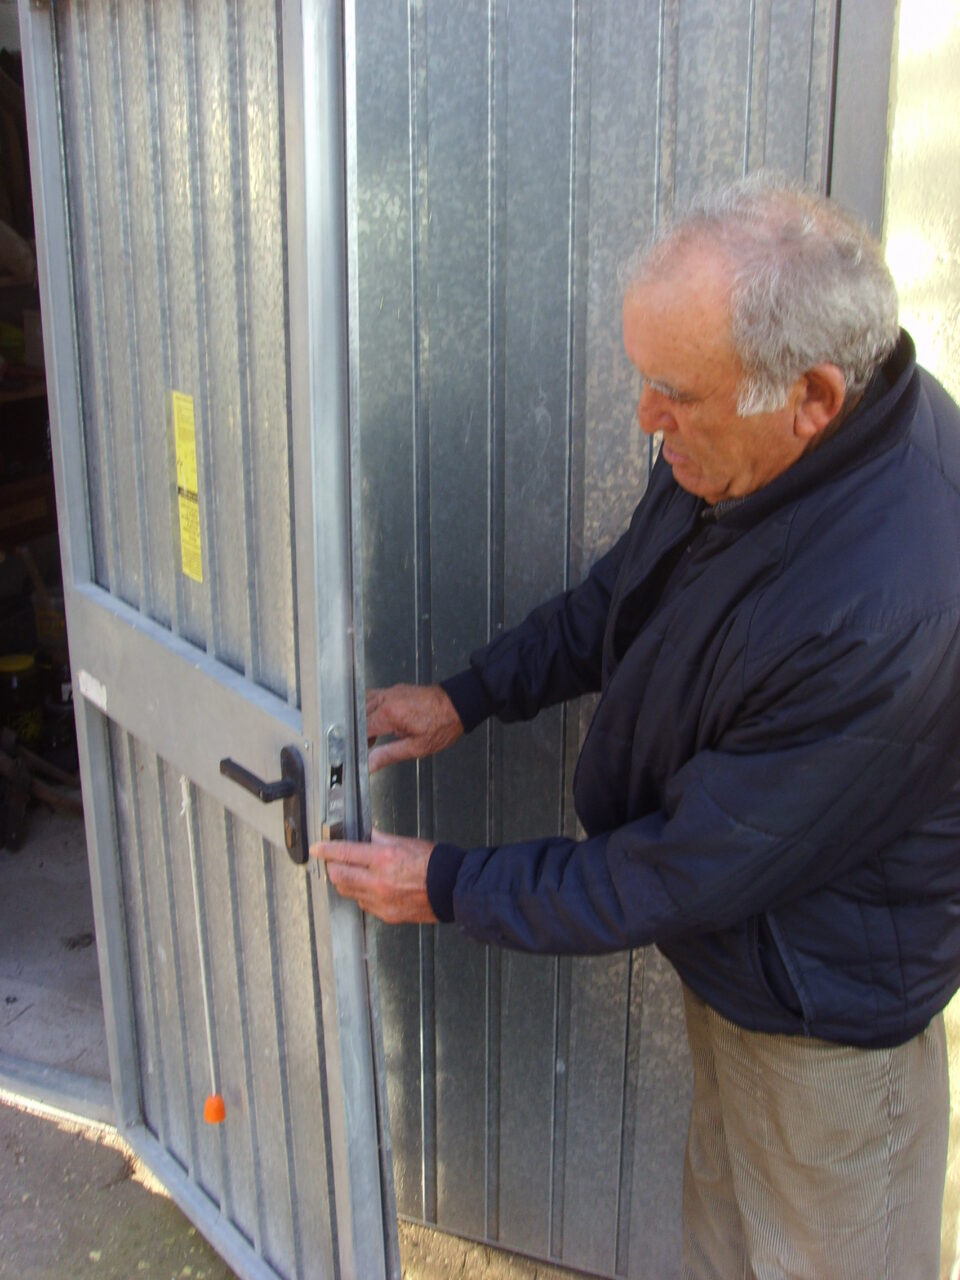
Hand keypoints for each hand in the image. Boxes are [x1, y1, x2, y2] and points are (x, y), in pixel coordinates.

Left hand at [310, 828, 437, 923]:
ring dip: (345, 881)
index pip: (345, 853)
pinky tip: (369, 887)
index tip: (317, 848)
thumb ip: (381, 839)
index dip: (326, 850)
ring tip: (353, 872)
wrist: (452, 889)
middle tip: (334, 860)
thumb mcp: (406, 842)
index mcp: (384, 859)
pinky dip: (360, 894)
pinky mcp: (386, 914)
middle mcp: (379, 882)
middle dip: (333, 867)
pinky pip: (363, 904)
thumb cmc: (434, 864)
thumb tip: (365, 836)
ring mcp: (381, 901)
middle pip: (339, 876)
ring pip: (348, 892)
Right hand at [365, 683, 462, 773]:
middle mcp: (387, 698)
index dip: (358, 742)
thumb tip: (370, 764)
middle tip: (367, 747)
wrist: (458, 705)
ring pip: (364, 703)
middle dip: (360, 732)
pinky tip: (380, 722)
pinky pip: (374, 697)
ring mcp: (391, 691)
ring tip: (374, 737)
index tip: (359, 752)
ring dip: (364, 720)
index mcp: (390, 713)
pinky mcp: (395, 689)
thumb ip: (389, 755)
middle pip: (360, 715)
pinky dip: (371, 709)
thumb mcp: (417, 747)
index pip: (362, 728)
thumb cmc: (442, 725)